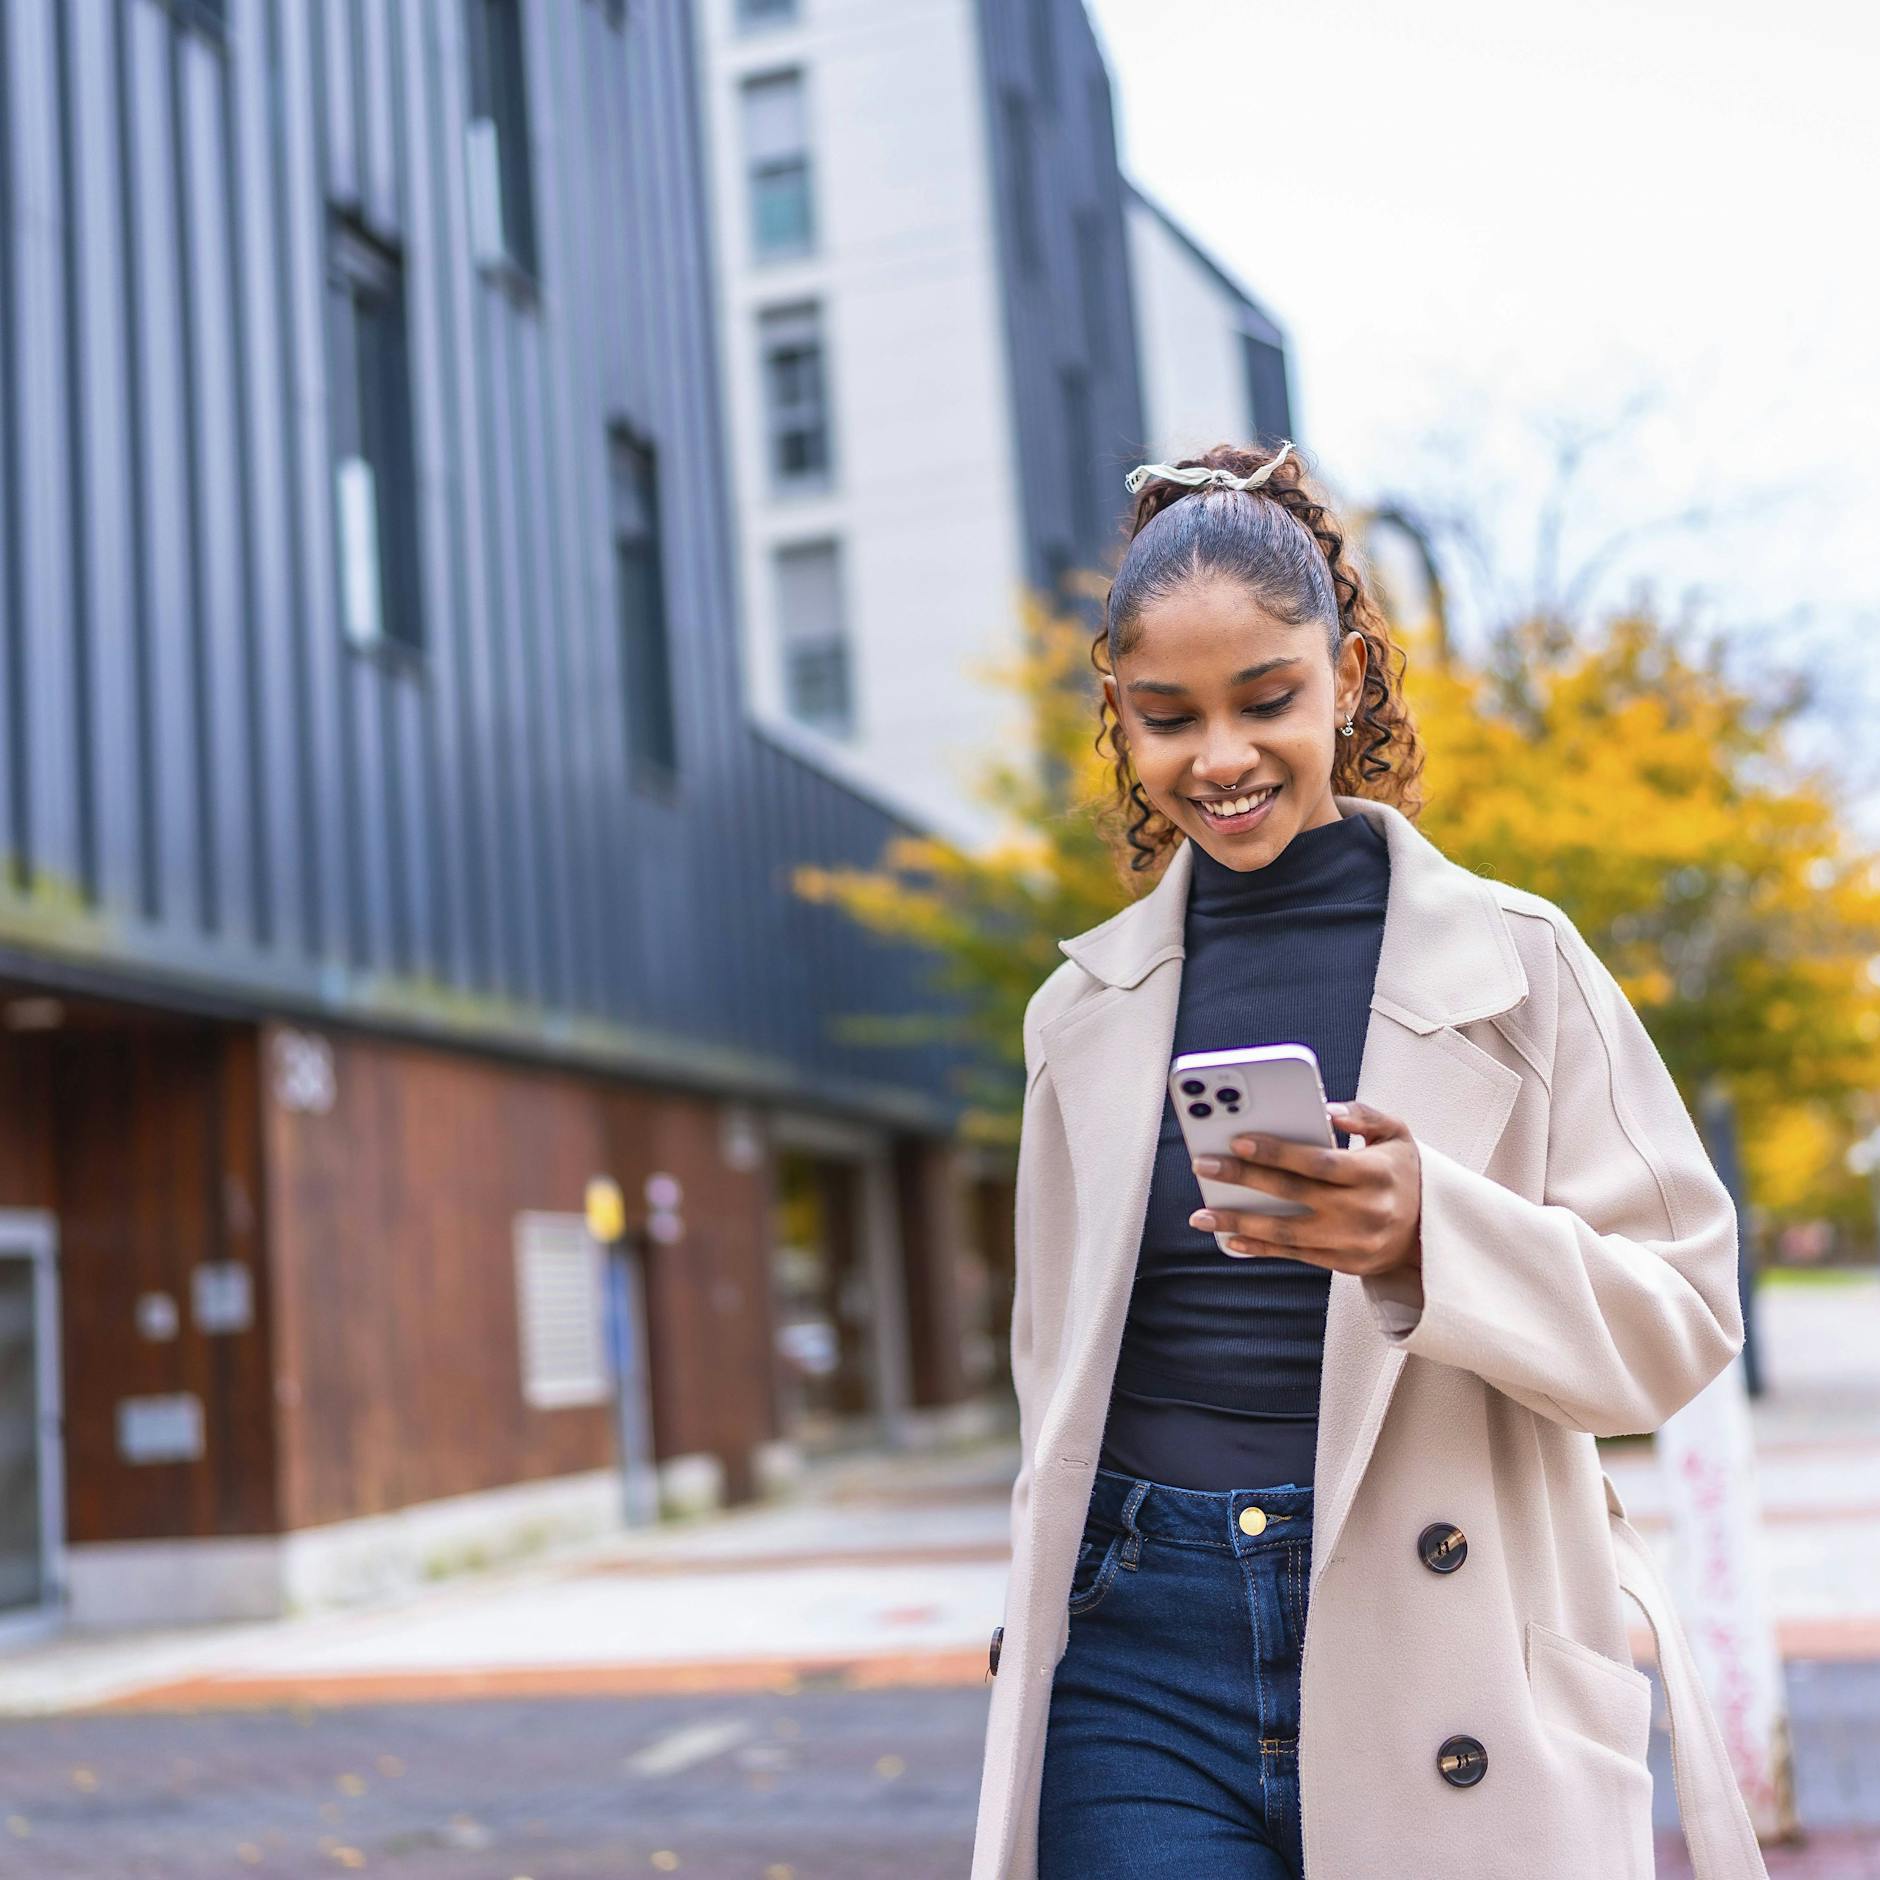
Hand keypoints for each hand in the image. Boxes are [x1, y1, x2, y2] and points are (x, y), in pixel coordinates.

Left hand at [1187, 1099, 1422, 1277]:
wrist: (1431, 1232)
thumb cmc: (1402, 1173)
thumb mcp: (1396, 1134)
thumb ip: (1363, 1115)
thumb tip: (1326, 1110)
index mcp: (1375, 1174)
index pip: (1318, 1162)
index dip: (1277, 1152)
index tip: (1238, 1140)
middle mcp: (1363, 1210)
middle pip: (1294, 1194)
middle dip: (1244, 1179)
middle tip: (1204, 1166)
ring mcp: (1352, 1242)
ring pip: (1287, 1232)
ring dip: (1239, 1223)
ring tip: (1202, 1215)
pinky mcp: (1343, 1264)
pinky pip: (1294, 1255)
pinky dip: (1260, 1248)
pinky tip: (1230, 1239)